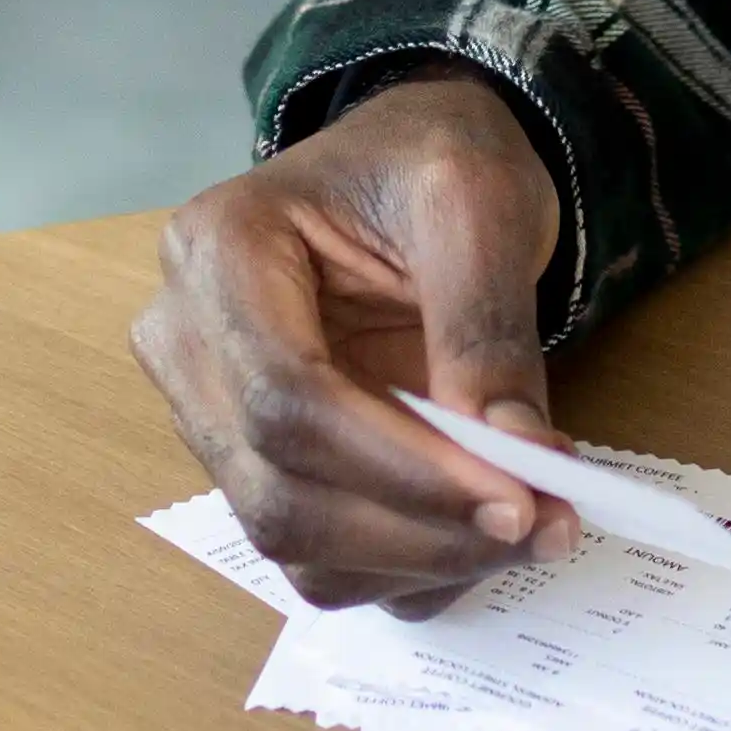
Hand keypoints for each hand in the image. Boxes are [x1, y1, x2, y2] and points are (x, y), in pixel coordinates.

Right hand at [130, 69, 582, 607]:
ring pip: (292, 541)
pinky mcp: (256, 464)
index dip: (401, 469)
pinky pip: (316, 557)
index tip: (518, 498)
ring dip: (416, 561)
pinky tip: (475, 532)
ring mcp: (212, 413)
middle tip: (544, 524)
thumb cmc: (429, 161)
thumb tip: (518, 461)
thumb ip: (487, 326)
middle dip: (419, 529)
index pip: (286, 399)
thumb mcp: (477, 202)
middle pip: (278, 491)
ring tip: (528, 524)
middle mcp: (186, 342)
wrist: (408, 166)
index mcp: (219, 250)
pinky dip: (404, 569)